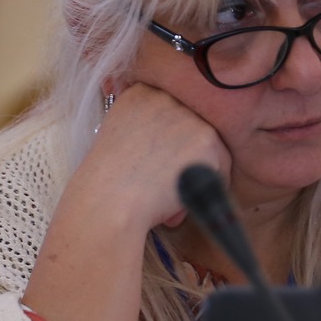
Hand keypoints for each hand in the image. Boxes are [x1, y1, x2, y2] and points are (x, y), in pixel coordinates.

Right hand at [22, 85, 230, 320]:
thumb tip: (156, 133)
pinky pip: (222, 166)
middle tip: (149, 193)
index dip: (167, 159)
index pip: (180, 118)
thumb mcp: (121, 160)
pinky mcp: (199, 134)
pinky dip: (202, 188)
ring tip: (156, 196)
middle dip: (185, 167)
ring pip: (214, 150)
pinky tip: (167, 198)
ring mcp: (177, 111)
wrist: (99, 226)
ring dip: (193, 180)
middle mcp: (154, 94)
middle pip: (203, 130)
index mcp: (132, 94)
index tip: (142, 182)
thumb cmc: (102, 209)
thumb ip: (144, 139)